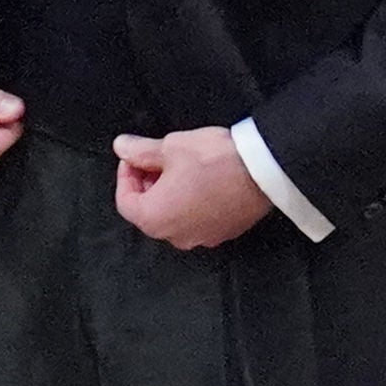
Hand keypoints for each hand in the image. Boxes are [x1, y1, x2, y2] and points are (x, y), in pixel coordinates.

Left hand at [113, 127, 271, 250]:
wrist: (264, 170)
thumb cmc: (214, 159)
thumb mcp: (170, 147)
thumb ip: (139, 151)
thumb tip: (121, 147)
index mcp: (155, 218)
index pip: (125, 202)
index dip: (126, 176)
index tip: (133, 158)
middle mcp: (176, 236)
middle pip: (148, 212)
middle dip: (147, 185)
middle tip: (155, 160)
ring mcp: (202, 238)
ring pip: (173, 217)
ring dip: (169, 195)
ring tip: (179, 168)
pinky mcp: (224, 233)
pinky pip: (197, 220)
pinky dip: (191, 203)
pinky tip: (201, 181)